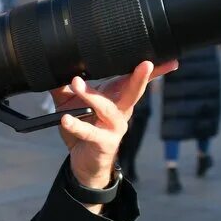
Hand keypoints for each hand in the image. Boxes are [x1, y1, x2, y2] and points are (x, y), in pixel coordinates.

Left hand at [50, 59, 178, 187]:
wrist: (84, 161)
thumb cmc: (84, 126)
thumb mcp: (70, 103)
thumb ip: (63, 86)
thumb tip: (51, 67)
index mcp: (117, 97)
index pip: (133, 78)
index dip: (153, 69)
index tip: (169, 59)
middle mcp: (121, 111)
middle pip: (133, 91)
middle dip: (140, 78)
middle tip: (146, 64)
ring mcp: (114, 127)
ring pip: (107, 109)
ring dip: (92, 96)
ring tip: (76, 83)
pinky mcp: (104, 143)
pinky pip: (89, 133)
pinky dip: (77, 125)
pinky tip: (66, 119)